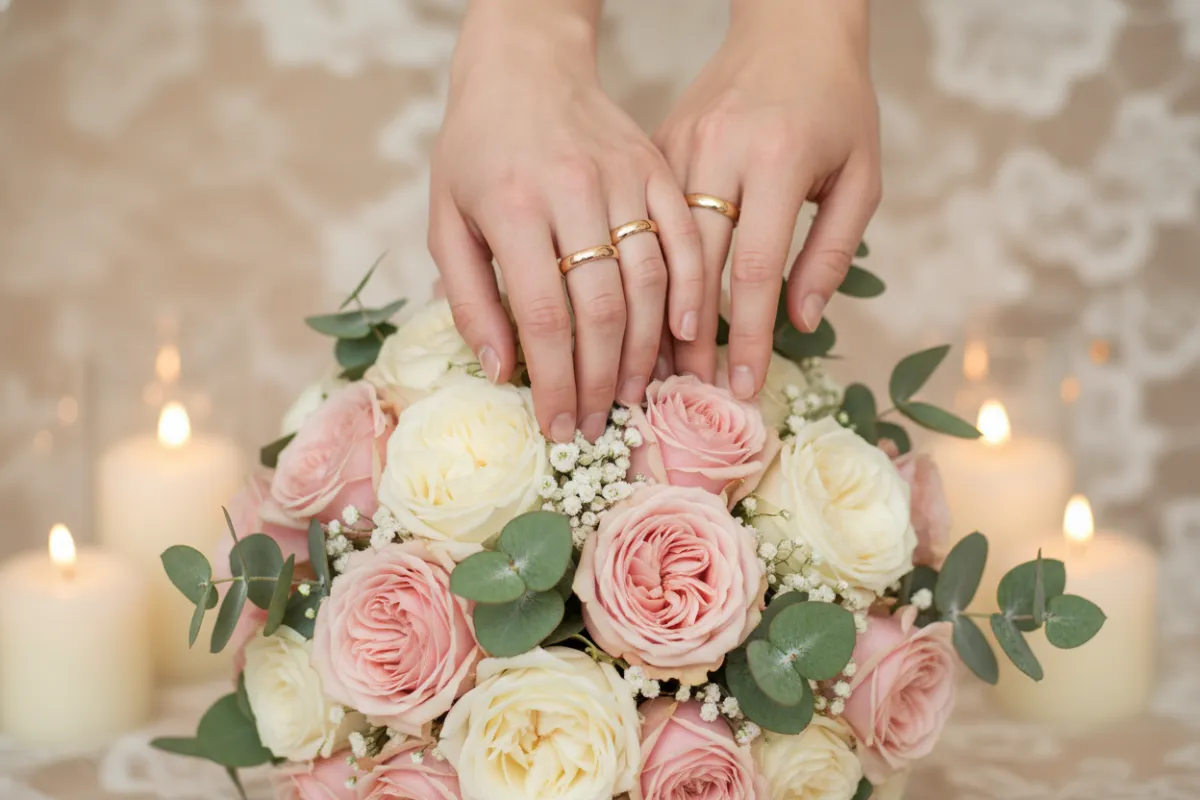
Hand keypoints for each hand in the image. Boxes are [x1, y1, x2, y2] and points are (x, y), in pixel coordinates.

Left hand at [430, 0, 701, 441]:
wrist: (525, 66)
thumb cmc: (475, 150)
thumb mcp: (446, 219)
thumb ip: (469, 297)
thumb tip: (501, 370)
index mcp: (512, 208)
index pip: (541, 316)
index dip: (554, 382)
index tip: (559, 426)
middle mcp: (572, 193)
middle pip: (600, 308)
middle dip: (600, 380)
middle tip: (598, 424)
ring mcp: (623, 178)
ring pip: (650, 281)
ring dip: (646, 350)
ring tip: (635, 395)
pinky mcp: (657, 168)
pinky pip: (687, 240)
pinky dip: (693, 293)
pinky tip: (686, 338)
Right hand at [653, 0, 880, 397]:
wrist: (790, 29)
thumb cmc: (837, 105)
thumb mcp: (859, 175)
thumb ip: (831, 249)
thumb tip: (802, 321)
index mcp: (776, 158)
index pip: (756, 269)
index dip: (750, 336)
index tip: (744, 386)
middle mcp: (718, 151)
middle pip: (696, 265)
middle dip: (693, 338)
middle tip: (691, 392)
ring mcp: (680, 146)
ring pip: (660, 246)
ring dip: (661, 311)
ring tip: (662, 364)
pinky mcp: (658, 144)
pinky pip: (647, 217)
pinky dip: (648, 268)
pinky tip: (648, 308)